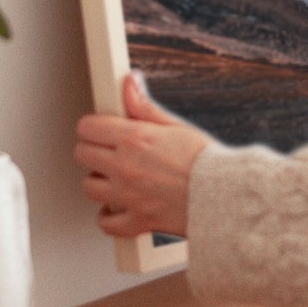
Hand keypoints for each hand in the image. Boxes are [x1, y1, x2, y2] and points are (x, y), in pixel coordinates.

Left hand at [74, 72, 209, 239]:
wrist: (225, 196)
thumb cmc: (206, 161)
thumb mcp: (174, 126)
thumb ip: (144, 106)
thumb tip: (129, 83)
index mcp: (135, 139)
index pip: (88, 127)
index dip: (93, 126)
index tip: (101, 128)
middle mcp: (125, 167)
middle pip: (82, 154)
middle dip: (93, 150)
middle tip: (109, 150)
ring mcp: (128, 196)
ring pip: (89, 187)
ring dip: (99, 182)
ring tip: (116, 177)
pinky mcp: (136, 220)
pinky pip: (106, 223)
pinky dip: (109, 216)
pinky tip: (118, 206)